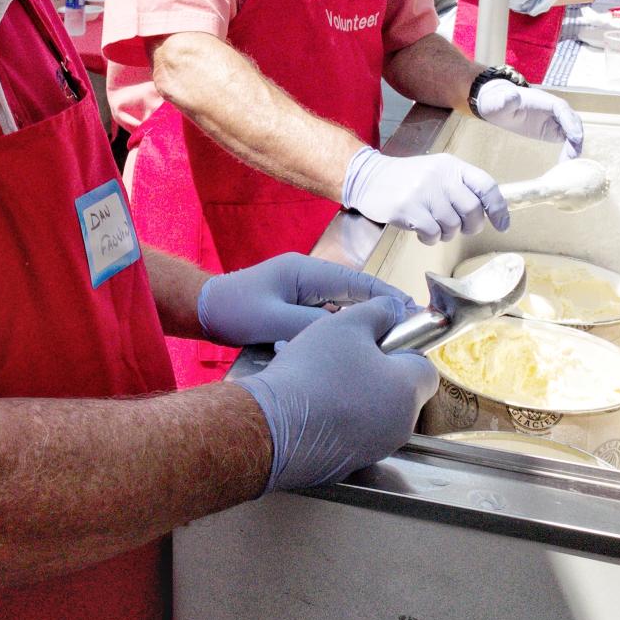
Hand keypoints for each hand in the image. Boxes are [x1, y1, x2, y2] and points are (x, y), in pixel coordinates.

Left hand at [197, 254, 415, 346]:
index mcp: (306, 271)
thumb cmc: (234, 311)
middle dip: (383, 310)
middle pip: (356, 292)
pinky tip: (356, 347)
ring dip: (364, 322)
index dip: (388, 295)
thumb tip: (347, 332)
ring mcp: (303, 290)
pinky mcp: (297, 304)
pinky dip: (344, 329)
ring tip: (390, 344)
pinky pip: (329, 315)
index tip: (415, 312)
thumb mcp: (273, 321)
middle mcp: (309, 276)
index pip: (358, 281)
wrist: (205, 310)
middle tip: (410, 334)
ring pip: (345, 306)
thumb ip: (311, 326)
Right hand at [236, 297, 437, 491]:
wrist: (275, 426)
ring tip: (321, 376)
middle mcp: (401, 424)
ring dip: (355, 391)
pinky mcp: (352, 463)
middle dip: (375, 369)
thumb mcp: (346, 324)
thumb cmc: (315, 370)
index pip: (425, 365)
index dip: (402, 347)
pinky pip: (354, 431)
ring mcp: (377, 448)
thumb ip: (378, 312)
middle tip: (343, 354)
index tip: (375, 339)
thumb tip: (393, 310)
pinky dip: (339, 416)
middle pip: (399, 388)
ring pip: (375, 409)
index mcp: (408, 390)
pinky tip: (312, 402)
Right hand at [342, 147, 508, 243]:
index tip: (502, 225)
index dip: (498, 208)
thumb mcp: (435, 172)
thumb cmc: (405, 179)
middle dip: (470, 226)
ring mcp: (423, 192)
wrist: (366, 177)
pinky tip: (421, 232)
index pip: (486, 185)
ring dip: (446, 233)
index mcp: (450, 166)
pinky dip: (431, 239)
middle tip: (460, 228)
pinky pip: (433, 233)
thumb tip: (487, 212)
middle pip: (472, 210)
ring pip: (452, 225)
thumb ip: (459, 187)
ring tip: (433, 226)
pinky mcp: (408, 209)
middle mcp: (439, 177)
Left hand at [473, 79, 583, 160]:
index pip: (562, 109)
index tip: (575, 136)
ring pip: (572, 131)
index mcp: (544, 100)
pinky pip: (566, 139)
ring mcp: (555, 120)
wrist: (499, 107)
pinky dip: (569, 149)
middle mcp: (554, 109)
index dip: (570, 122)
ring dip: (575, 145)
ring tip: (570, 161)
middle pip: (572, 120)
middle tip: (574, 154)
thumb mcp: (498, 103)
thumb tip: (512, 96)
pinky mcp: (553, 130)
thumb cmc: (499, 103)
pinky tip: (565, 162)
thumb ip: (504, 101)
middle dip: (576, 136)